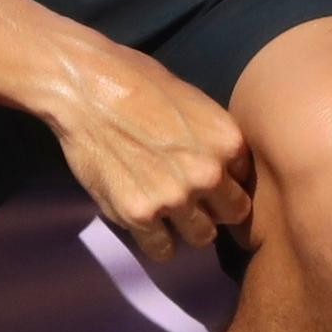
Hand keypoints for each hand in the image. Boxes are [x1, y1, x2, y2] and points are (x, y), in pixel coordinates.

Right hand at [42, 41, 252, 261]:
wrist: (86, 88)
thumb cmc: (137, 81)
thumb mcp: (194, 101)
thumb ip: (212, 140)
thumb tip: (223, 168)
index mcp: (228, 142)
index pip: (244, 182)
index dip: (226, 183)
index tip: (207, 182)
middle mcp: (209, 174)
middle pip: (231, 216)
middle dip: (214, 210)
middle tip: (191, 201)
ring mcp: (174, 197)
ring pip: (201, 237)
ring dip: (187, 228)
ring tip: (168, 213)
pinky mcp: (139, 214)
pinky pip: (163, 250)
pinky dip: (157, 242)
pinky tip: (147, 224)